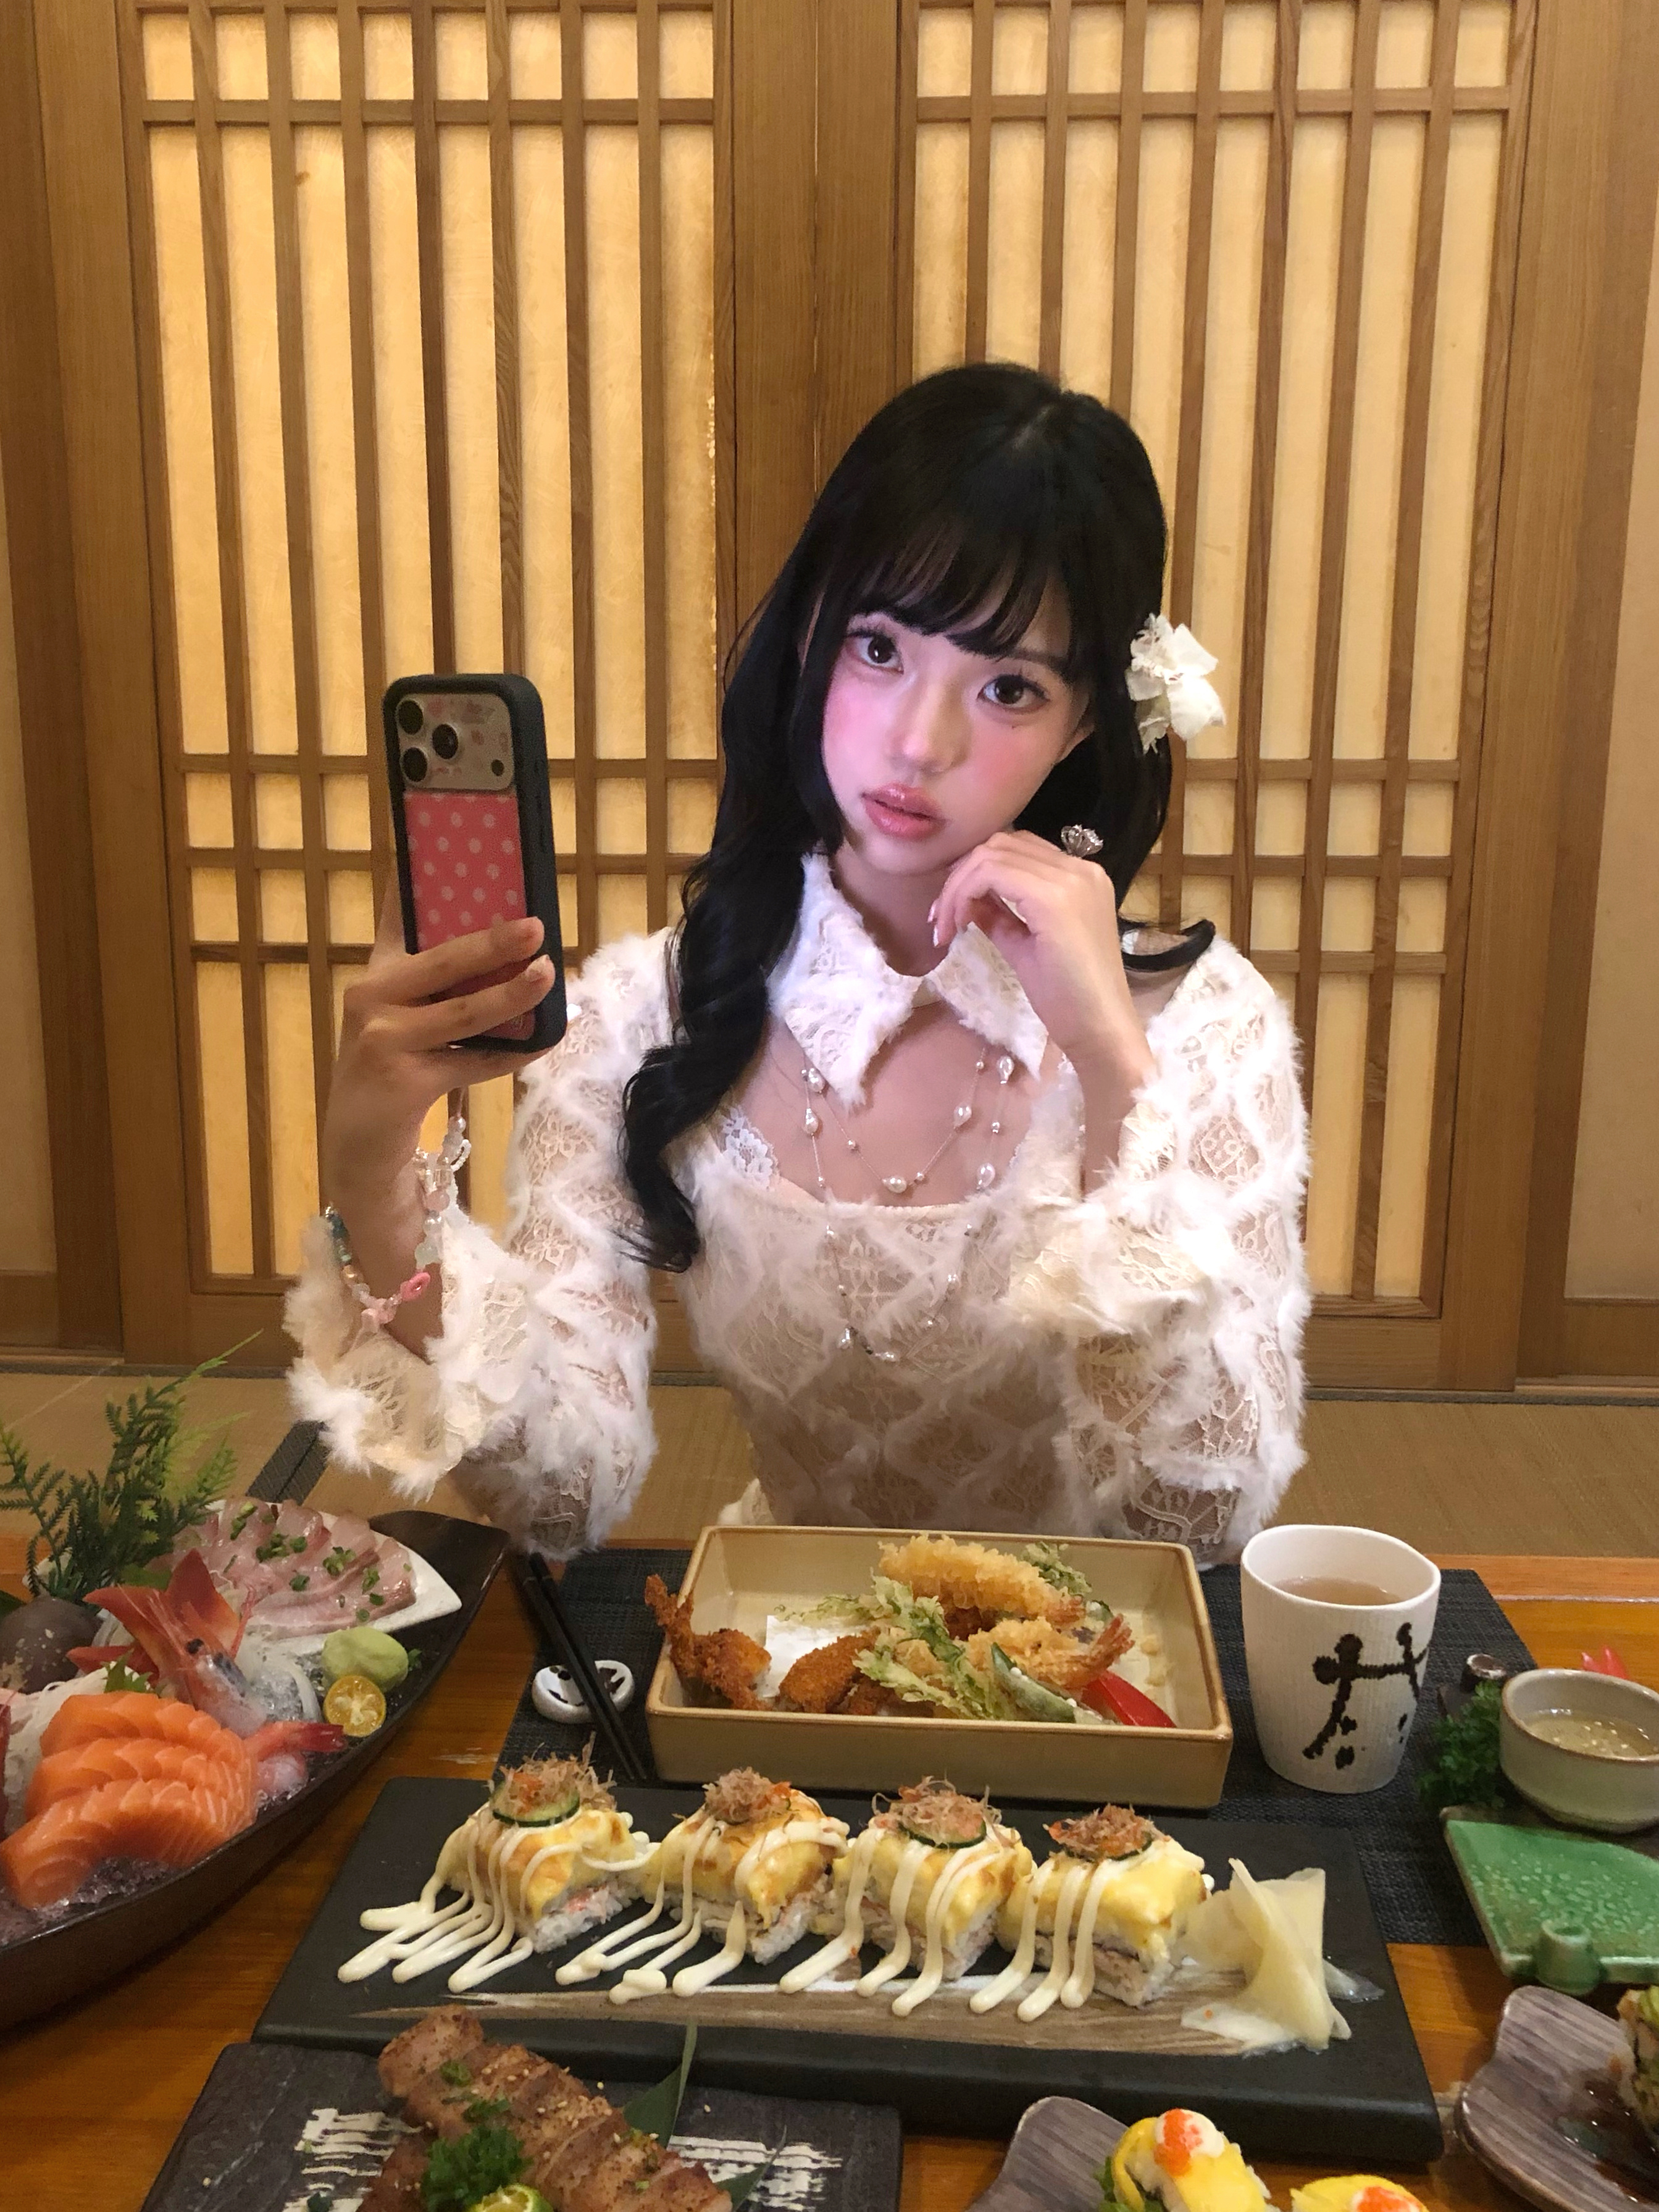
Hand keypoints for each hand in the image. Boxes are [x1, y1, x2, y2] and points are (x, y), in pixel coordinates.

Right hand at [321, 881, 556, 1200]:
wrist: (359, 1141)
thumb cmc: (395, 1066)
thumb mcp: (407, 1015)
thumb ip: (443, 982)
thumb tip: (519, 947)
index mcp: (377, 973)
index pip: (396, 914)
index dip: (415, 877)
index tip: (443, 835)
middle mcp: (371, 998)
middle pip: (442, 962)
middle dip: (492, 942)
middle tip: (536, 927)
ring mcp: (383, 1040)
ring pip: (462, 1013)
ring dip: (511, 995)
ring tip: (547, 974)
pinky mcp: (402, 1081)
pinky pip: (472, 1062)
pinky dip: (512, 1052)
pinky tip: (545, 1038)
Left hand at [929, 831, 1151, 1080]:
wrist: (1099, 1030)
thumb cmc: (1069, 998)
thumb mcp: (1025, 945)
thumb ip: (1000, 915)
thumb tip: (968, 900)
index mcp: (1079, 877)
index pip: (1016, 850)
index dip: (974, 872)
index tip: (952, 912)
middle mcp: (1079, 868)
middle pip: (1000, 844)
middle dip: (960, 876)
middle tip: (941, 919)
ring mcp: (1070, 880)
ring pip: (991, 855)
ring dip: (957, 887)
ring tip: (946, 928)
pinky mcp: (1054, 898)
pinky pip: (991, 874)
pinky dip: (963, 895)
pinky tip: (957, 928)